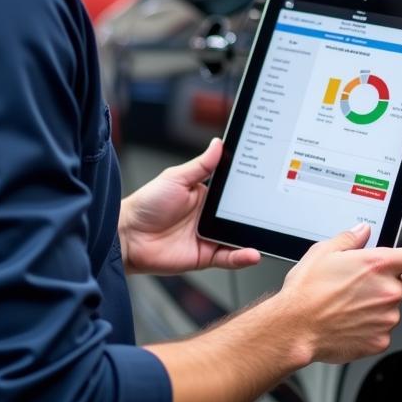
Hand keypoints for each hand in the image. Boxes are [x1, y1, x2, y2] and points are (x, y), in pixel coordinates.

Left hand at [119, 138, 260, 275]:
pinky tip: (252, 252)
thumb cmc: (146, 205)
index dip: (248, 189)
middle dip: (256, 213)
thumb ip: (201, 165)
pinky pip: (228, 257)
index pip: (232, 192)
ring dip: (253, 237)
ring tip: (268, 234)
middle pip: (239, 215)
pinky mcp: (205, 256)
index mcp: (204, 196)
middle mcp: (209, 217)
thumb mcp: (176, 178)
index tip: (265, 183)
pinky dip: (242, 256)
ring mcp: (208, 237)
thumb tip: (218, 144)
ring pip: (238, 237)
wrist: (128, 236)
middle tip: (272, 210)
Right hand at [276, 223, 401, 364]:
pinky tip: (346, 321)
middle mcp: (388, 290)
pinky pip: (381, 329)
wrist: (294, 327)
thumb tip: (361, 232)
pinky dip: (367, 325)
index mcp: (378, 264)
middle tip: (358, 285)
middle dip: (388, 282)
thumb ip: (349, 238)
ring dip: (375, 304)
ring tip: (344, 304)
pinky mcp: (380, 339)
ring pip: (391, 307)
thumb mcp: (323, 251)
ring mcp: (386, 318)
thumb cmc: (306, 290)